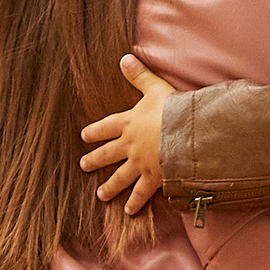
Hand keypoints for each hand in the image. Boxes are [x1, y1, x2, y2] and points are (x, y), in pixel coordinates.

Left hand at [78, 53, 175, 213]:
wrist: (186, 134)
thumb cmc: (172, 110)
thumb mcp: (155, 88)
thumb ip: (139, 75)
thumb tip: (124, 58)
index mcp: (129, 123)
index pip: (106, 127)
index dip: (94, 131)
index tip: (83, 136)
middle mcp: (130, 145)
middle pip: (108, 154)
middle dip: (95, 160)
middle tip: (83, 165)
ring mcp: (140, 164)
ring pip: (120, 177)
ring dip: (109, 186)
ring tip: (100, 195)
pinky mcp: (153, 178)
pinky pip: (141, 193)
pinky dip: (135, 202)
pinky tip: (129, 212)